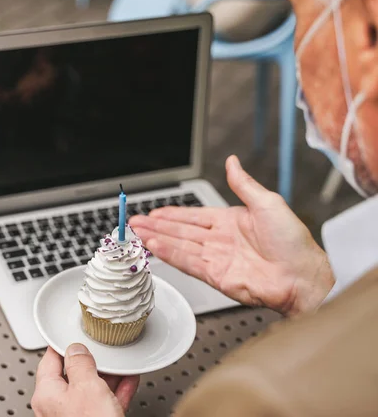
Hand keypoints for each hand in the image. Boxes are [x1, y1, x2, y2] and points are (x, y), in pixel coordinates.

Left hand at [31, 344, 139, 416]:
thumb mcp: (87, 386)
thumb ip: (80, 363)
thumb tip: (76, 348)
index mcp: (47, 394)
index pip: (50, 359)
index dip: (64, 343)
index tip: (75, 333)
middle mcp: (56, 406)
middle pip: (72, 374)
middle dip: (91, 360)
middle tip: (102, 348)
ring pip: (90, 388)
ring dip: (107, 375)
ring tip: (120, 363)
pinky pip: (104, 402)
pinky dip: (116, 391)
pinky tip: (128, 381)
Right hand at [130, 155, 333, 316]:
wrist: (303, 275)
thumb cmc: (293, 242)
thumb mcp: (268, 203)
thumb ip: (243, 184)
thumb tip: (232, 162)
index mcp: (230, 222)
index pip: (193, 216)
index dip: (172, 214)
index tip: (154, 212)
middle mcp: (220, 241)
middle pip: (180, 231)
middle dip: (156, 226)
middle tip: (134, 222)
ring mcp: (216, 259)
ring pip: (179, 245)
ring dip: (157, 239)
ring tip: (137, 233)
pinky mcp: (216, 275)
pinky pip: (188, 261)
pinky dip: (170, 253)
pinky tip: (155, 246)